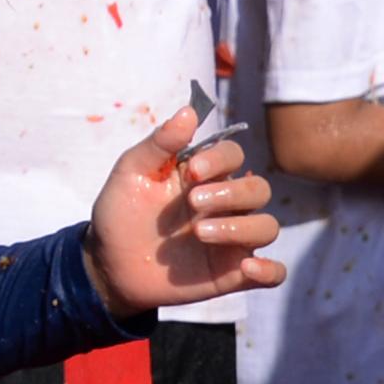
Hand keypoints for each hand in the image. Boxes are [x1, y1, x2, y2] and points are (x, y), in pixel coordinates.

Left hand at [81, 105, 282, 315]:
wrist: (109, 262)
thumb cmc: (120, 211)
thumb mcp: (131, 173)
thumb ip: (160, 143)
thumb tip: (189, 110)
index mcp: (203, 175)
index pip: (233, 155)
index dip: (220, 159)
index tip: (193, 171)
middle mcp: (224, 204)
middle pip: (258, 189)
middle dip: (232, 193)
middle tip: (192, 202)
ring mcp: (232, 239)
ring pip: (268, 227)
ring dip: (242, 228)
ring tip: (200, 233)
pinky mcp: (233, 273)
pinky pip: (274, 273)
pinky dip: (270, 270)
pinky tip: (247, 267)